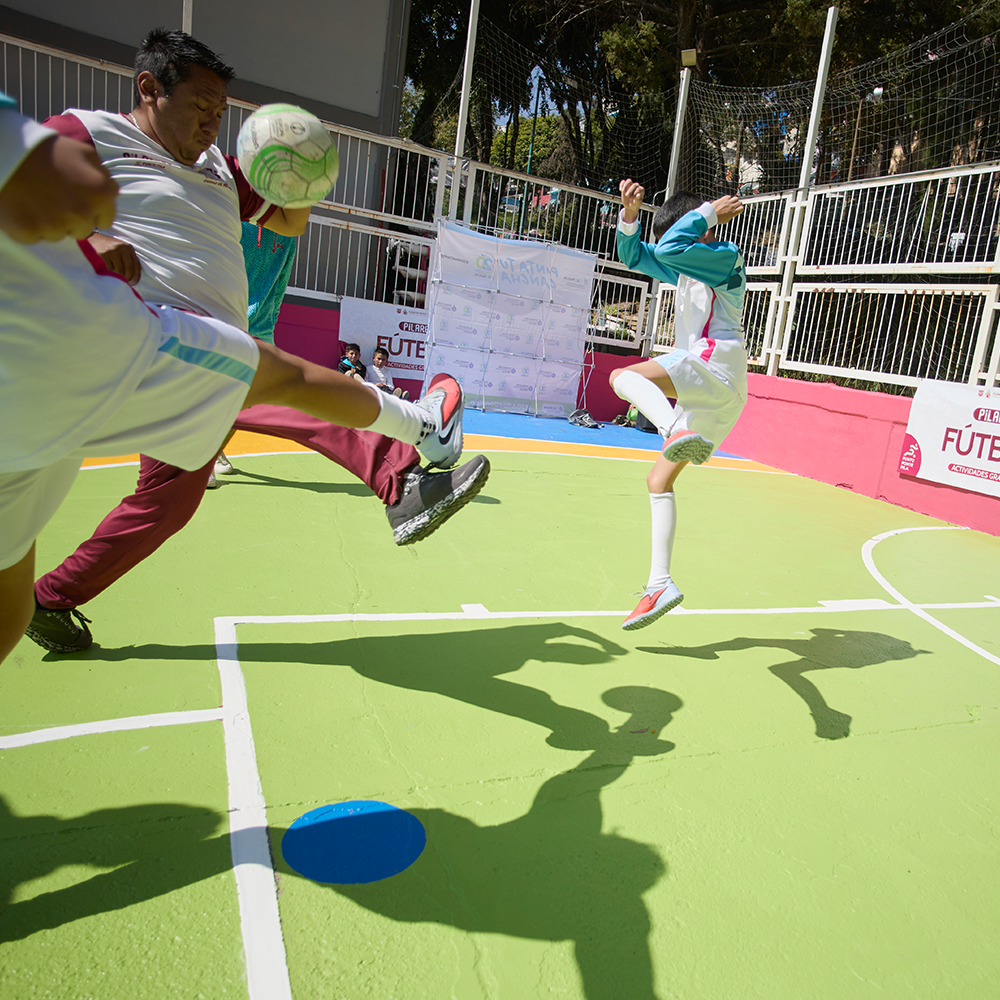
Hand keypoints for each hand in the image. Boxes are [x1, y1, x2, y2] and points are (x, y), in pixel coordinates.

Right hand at [0, 134, 116, 242]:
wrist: (5, 150)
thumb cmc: (45, 149)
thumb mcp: (83, 153)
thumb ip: (101, 177)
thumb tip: (108, 194)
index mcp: (101, 194)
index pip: (104, 220)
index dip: (90, 211)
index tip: (76, 202)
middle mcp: (82, 215)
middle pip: (82, 230)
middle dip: (70, 218)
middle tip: (51, 198)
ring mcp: (56, 226)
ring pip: (57, 235)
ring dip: (49, 223)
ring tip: (35, 199)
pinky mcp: (29, 233)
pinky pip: (33, 237)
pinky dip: (28, 226)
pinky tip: (21, 207)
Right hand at [88, 232, 141, 284]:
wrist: (95, 239)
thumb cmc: (111, 246)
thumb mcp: (123, 249)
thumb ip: (129, 258)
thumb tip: (134, 275)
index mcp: (129, 248)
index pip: (136, 264)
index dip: (136, 275)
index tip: (134, 282)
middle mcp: (122, 249)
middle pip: (129, 268)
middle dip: (128, 277)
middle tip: (126, 281)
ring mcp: (113, 251)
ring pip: (119, 270)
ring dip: (118, 274)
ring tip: (116, 273)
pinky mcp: (105, 254)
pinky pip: (110, 268)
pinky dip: (110, 270)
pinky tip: (109, 267)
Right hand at [618, 178, 644, 223]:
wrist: (631, 206)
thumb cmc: (635, 205)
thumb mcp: (637, 204)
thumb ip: (638, 199)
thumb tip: (638, 195)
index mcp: (641, 190)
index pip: (638, 189)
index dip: (634, 193)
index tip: (630, 199)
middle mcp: (637, 186)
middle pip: (634, 185)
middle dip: (630, 190)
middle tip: (627, 196)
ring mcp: (631, 185)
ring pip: (629, 180)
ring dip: (625, 185)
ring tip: (623, 191)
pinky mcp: (625, 186)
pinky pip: (623, 181)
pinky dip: (621, 184)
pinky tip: (620, 190)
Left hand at [710, 195, 743, 225]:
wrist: (710, 214)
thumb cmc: (717, 219)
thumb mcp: (726, 220)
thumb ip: (731, 216)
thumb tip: (732, 214)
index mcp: (733, 212)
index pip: (742, 208)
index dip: (740, 209)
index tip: (738, 209)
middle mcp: (732, 206)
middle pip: (740, 202)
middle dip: (738, 204)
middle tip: (735, 206)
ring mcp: (728, 202)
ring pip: (736, 198)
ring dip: (734, 200)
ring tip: (731, 203)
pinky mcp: (724, 198)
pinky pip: (729, 196)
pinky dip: (728, 198)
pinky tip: (726, 201)